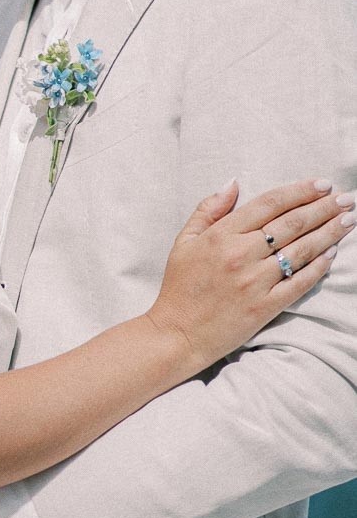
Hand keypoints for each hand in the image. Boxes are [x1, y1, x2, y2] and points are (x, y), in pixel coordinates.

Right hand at [150, 178, 353, 369]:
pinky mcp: (265, 307)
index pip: (269, 204)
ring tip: (347, 220)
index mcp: (221, 235)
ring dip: (329, 233)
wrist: (177, 334)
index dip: (299, 191)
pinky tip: (332, 254)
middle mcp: (241, 255)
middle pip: (291, 224)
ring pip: (301, 250)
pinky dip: (318, 267)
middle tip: (345, 199)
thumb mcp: (184, 241)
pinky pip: (299, 283)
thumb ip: (208, 209)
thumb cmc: (180, 286)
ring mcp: (255, 282)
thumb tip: (233, 183)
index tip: (321, 184)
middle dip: (323, 208)